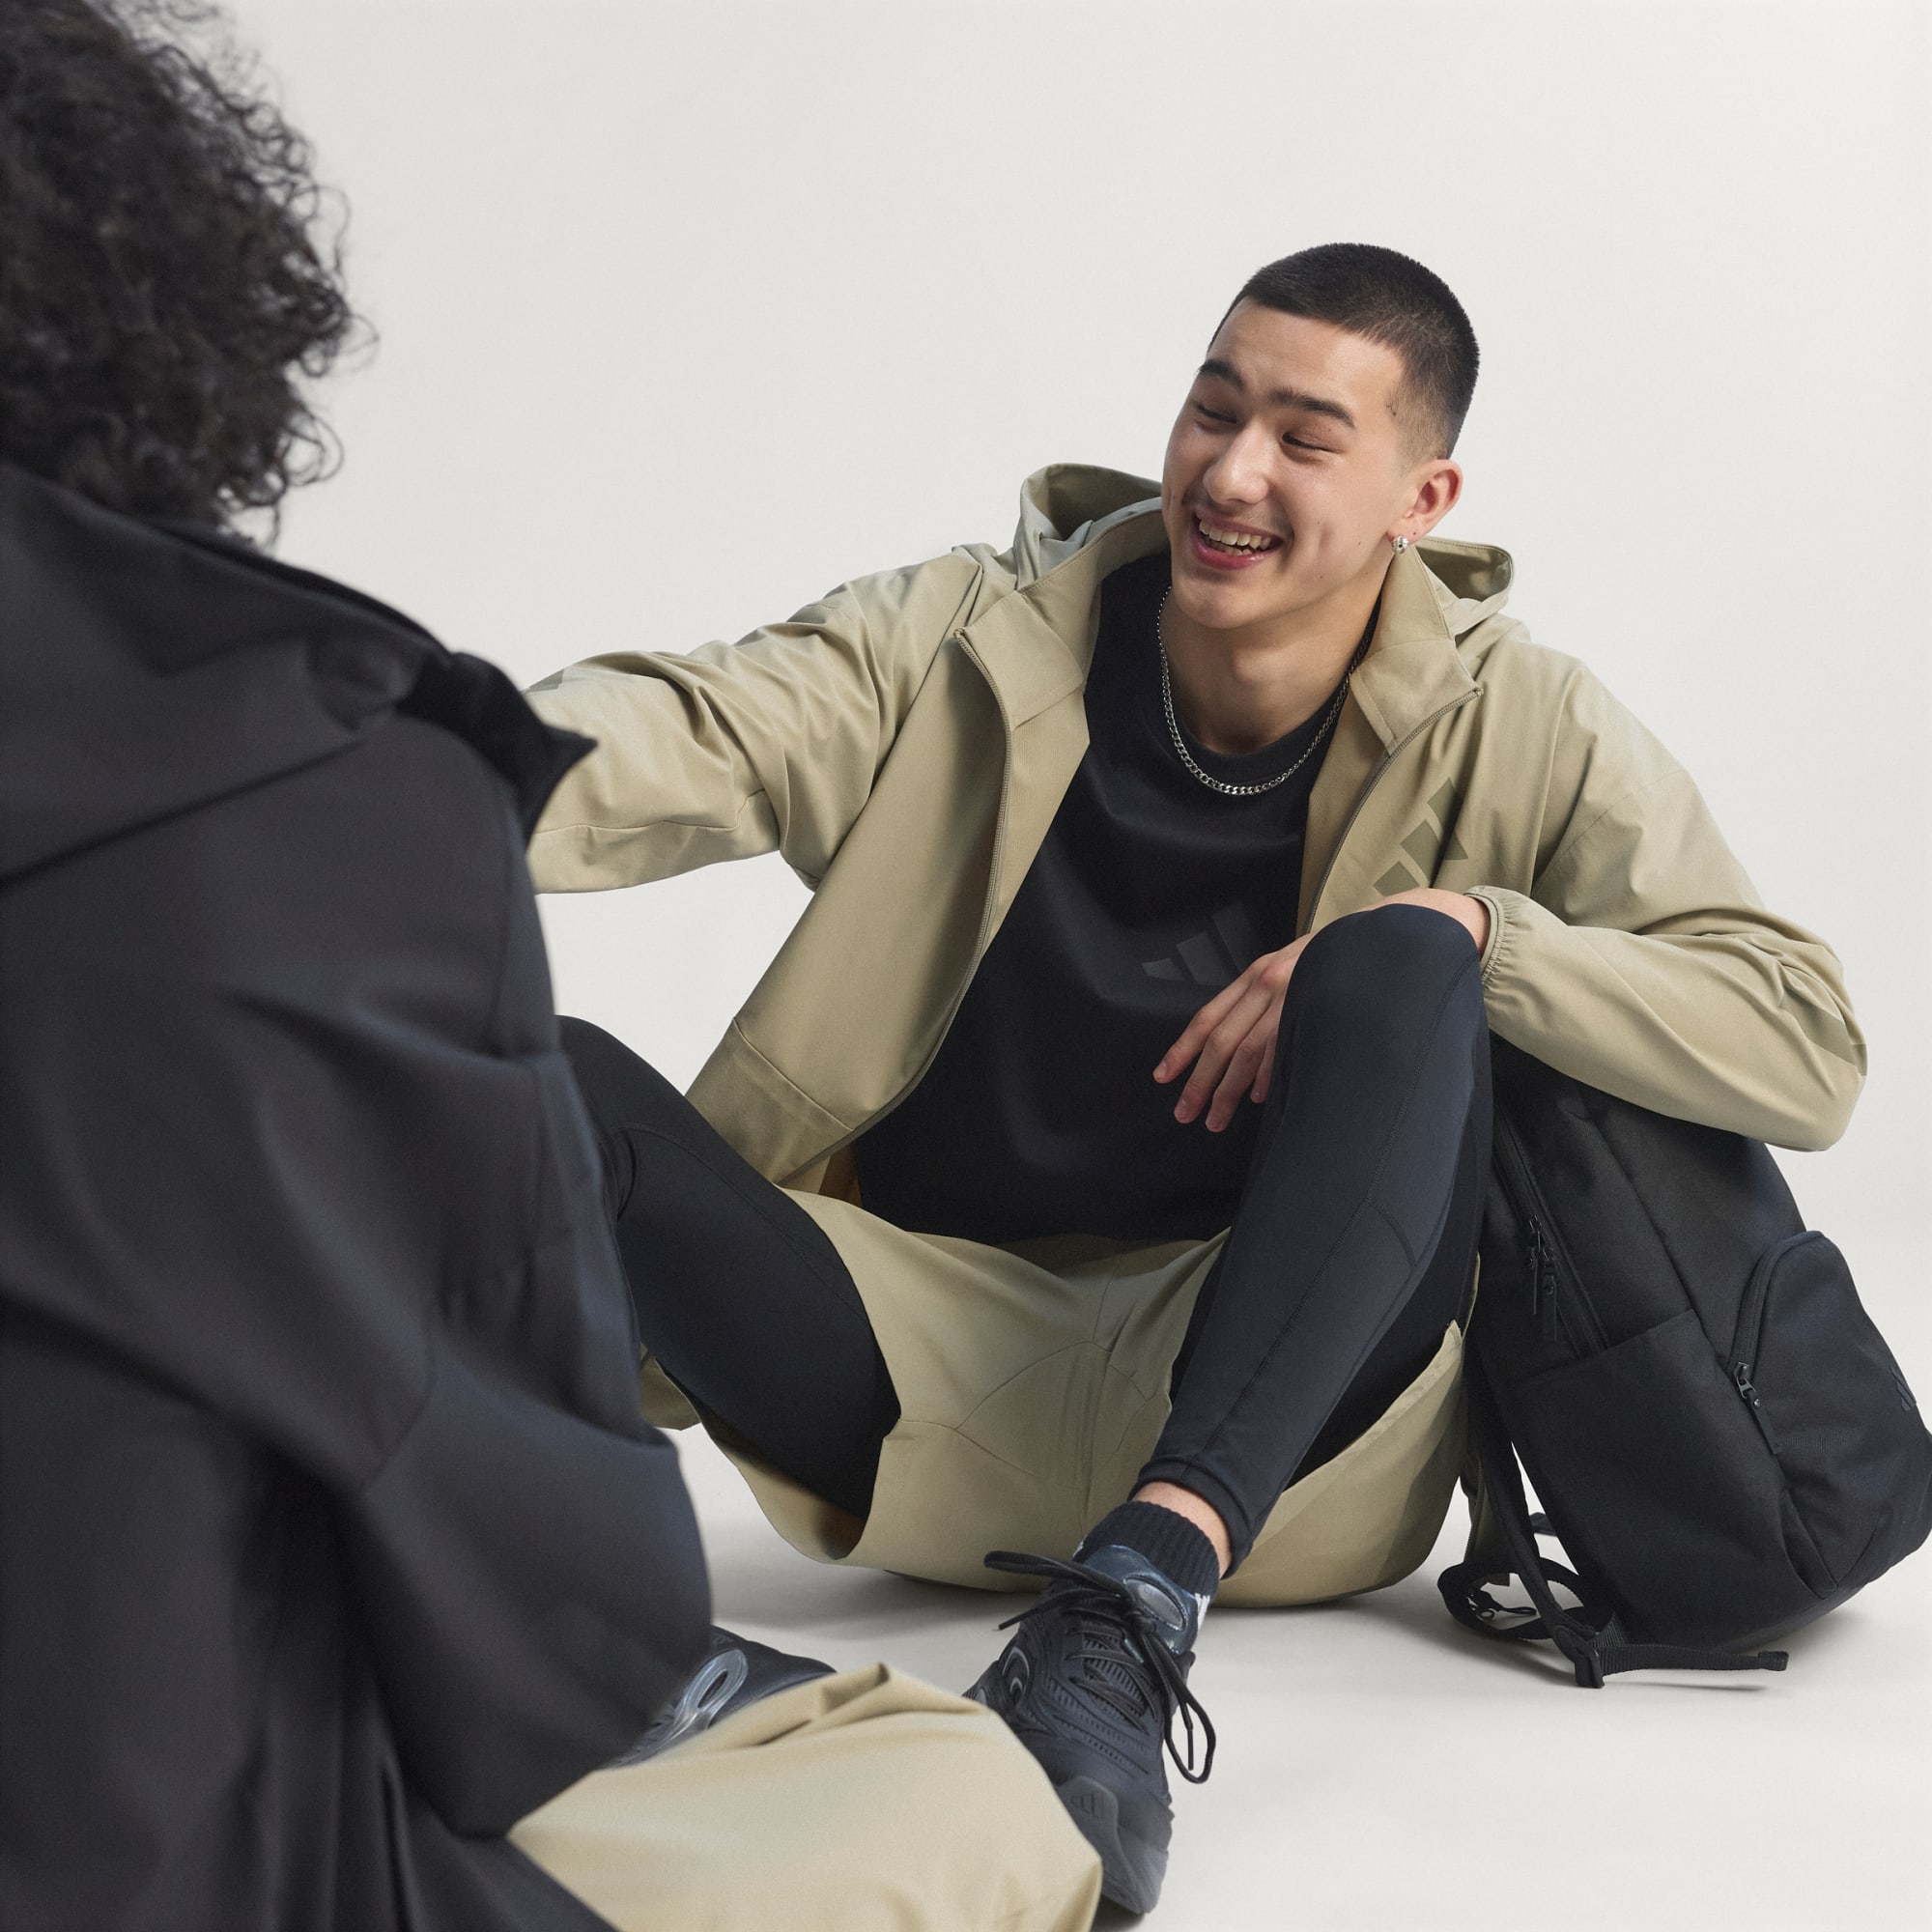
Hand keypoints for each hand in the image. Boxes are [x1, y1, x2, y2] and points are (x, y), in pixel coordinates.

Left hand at [1153, 890, 1489, 1131]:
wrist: (1381, 935)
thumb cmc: (1331, 960)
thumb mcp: (1288, 969)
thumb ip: (1261, 1001)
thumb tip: (1237, 1051)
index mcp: (1254, 975)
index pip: (1207, 1017)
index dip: (1182, 1049)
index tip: (1162, 1078)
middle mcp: (1266, 983)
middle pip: (1222, 1041)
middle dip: (1200, 1082)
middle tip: (1185, 1114)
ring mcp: (1292, 997)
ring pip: (1248, 1052)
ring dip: (1227, 1090)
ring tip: (1214, 1120)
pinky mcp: (1317, 1009)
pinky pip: (1284, 1048)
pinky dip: (1267, 1077)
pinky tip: (1256, 1100)